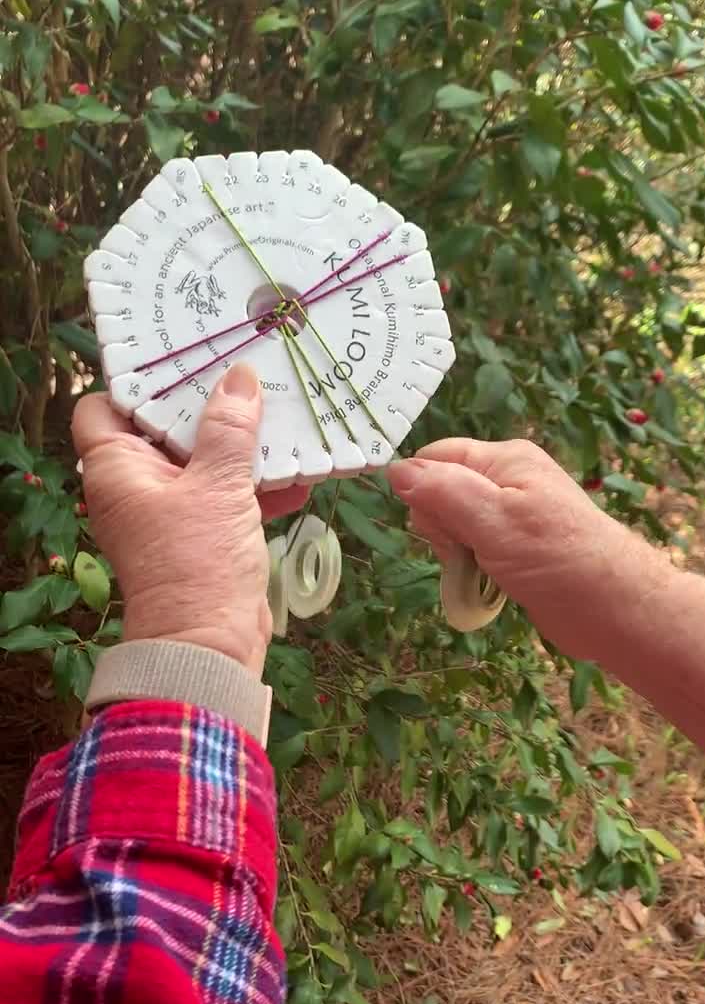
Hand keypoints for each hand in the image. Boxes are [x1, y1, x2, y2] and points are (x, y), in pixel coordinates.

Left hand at [72, 364, 307, 674]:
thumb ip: (229, 428)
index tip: (184, 357)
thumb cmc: (197, 561)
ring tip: (282, 415)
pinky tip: (301, 473)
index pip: (104, 407)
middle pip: (163, 428)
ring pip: (201, 462)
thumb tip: (239, 377)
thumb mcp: (218, 486)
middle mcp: (135, 487)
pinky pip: (224, 496)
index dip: (139, 382)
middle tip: (244, 372)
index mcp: (116, 469)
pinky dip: (255, 486)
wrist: (211, 646)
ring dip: (240, 446)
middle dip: (206, 405)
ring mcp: (167, 513)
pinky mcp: (199, 536)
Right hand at [387, 437, 659, 660]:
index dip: (421, 488)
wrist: (615, 609)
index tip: (433, 525)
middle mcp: (509, 480)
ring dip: (454, 550)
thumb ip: (442, 492)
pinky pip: (473, 547)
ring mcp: (514, 515)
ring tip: (480, 568)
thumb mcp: (492, 519)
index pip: (436, 457)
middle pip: (441, 491)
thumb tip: (394, 469)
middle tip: (465, 550)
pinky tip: (486, 580)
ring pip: (454, 524)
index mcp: (505, 459)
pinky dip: (471, 564)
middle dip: (439, 525)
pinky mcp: (517, 548)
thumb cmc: (555, 558)